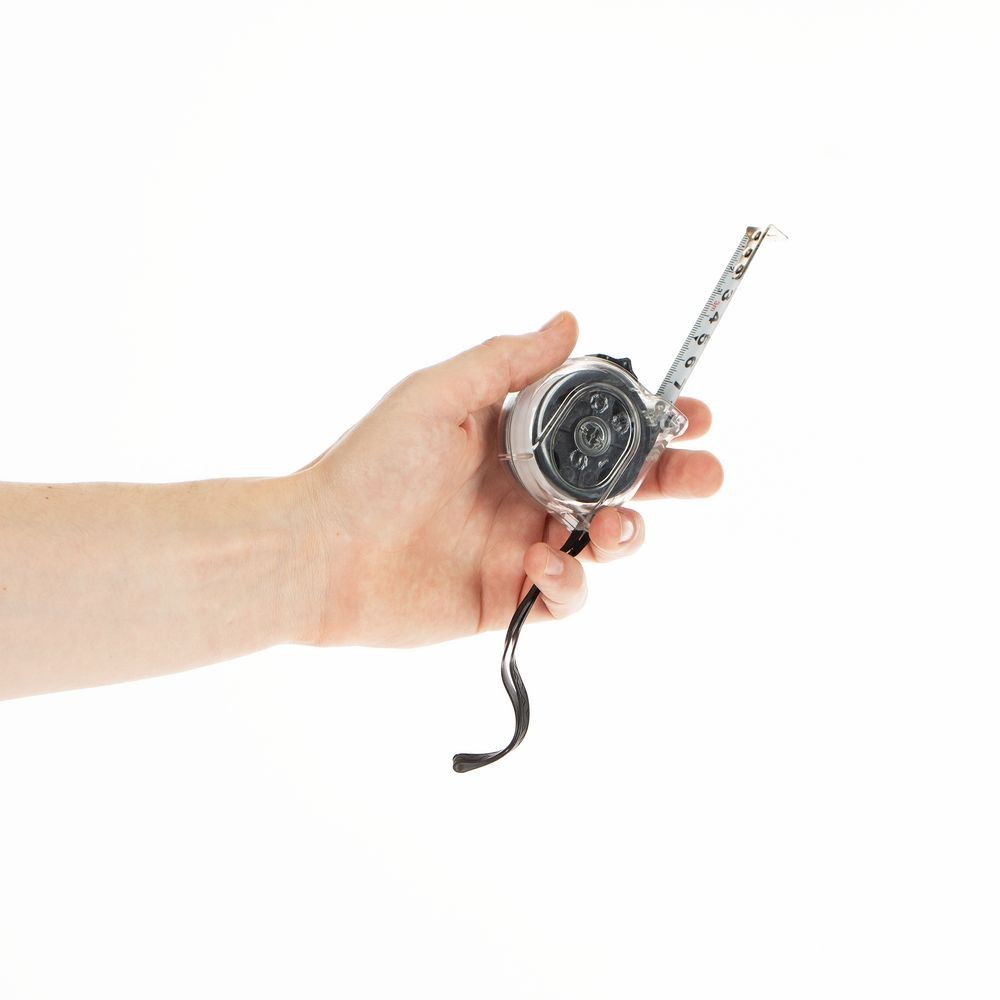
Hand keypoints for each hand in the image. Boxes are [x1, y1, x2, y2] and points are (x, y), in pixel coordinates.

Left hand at [294, 312, 722, 646]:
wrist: (319, 553)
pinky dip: (568, 582)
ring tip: (609, 530)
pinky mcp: (509, 595)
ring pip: (605, 543)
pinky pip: (566, 596)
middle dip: (671, 478)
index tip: (688, 413)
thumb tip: (569, 320)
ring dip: (626, 533)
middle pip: (621, 485)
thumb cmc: (368, 468)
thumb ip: (507, 362)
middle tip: (706, 474)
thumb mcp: (437, 396)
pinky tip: (538, 564)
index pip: (599, 427)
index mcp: (515, 439)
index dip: (648, 421)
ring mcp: (521, 544)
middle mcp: (526, 490)